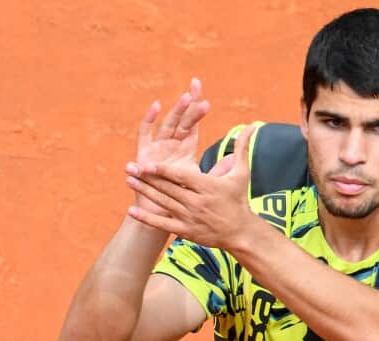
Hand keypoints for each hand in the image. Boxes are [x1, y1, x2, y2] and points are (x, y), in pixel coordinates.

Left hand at [125, 124, 258, 250]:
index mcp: (207, 187)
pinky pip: (162, 224)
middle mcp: (196, 202)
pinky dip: (146, 218)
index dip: (164, 171)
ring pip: (163, 203)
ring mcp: (189, 218)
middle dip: (148, 178)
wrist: (241, 232)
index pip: (181, 177)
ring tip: (129, 181)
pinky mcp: (184, 231)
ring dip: (145, 192)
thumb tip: (252, 125)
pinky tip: (132, 211)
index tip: (148, 164)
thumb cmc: (239, 200)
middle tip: (130, 168)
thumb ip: (241, 148)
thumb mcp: (242, 173)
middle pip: (168, 189)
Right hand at [127, 78, 209, 215]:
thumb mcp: (202, 182)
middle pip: (181, 120)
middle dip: (188, 105)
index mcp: (185, 147)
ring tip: (186, 98)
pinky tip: (156, 106)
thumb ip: (218, 170)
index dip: (198, 110)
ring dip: (176, 111)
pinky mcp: (143, 152)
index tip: (206, 98)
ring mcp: (158, 147)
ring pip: (167, 124)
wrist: (162, 213)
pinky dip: (149, 119)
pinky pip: (145, 133)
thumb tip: (235, 159)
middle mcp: (171, 144)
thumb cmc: (182, 197)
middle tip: (196, 89)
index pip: (193, 124)